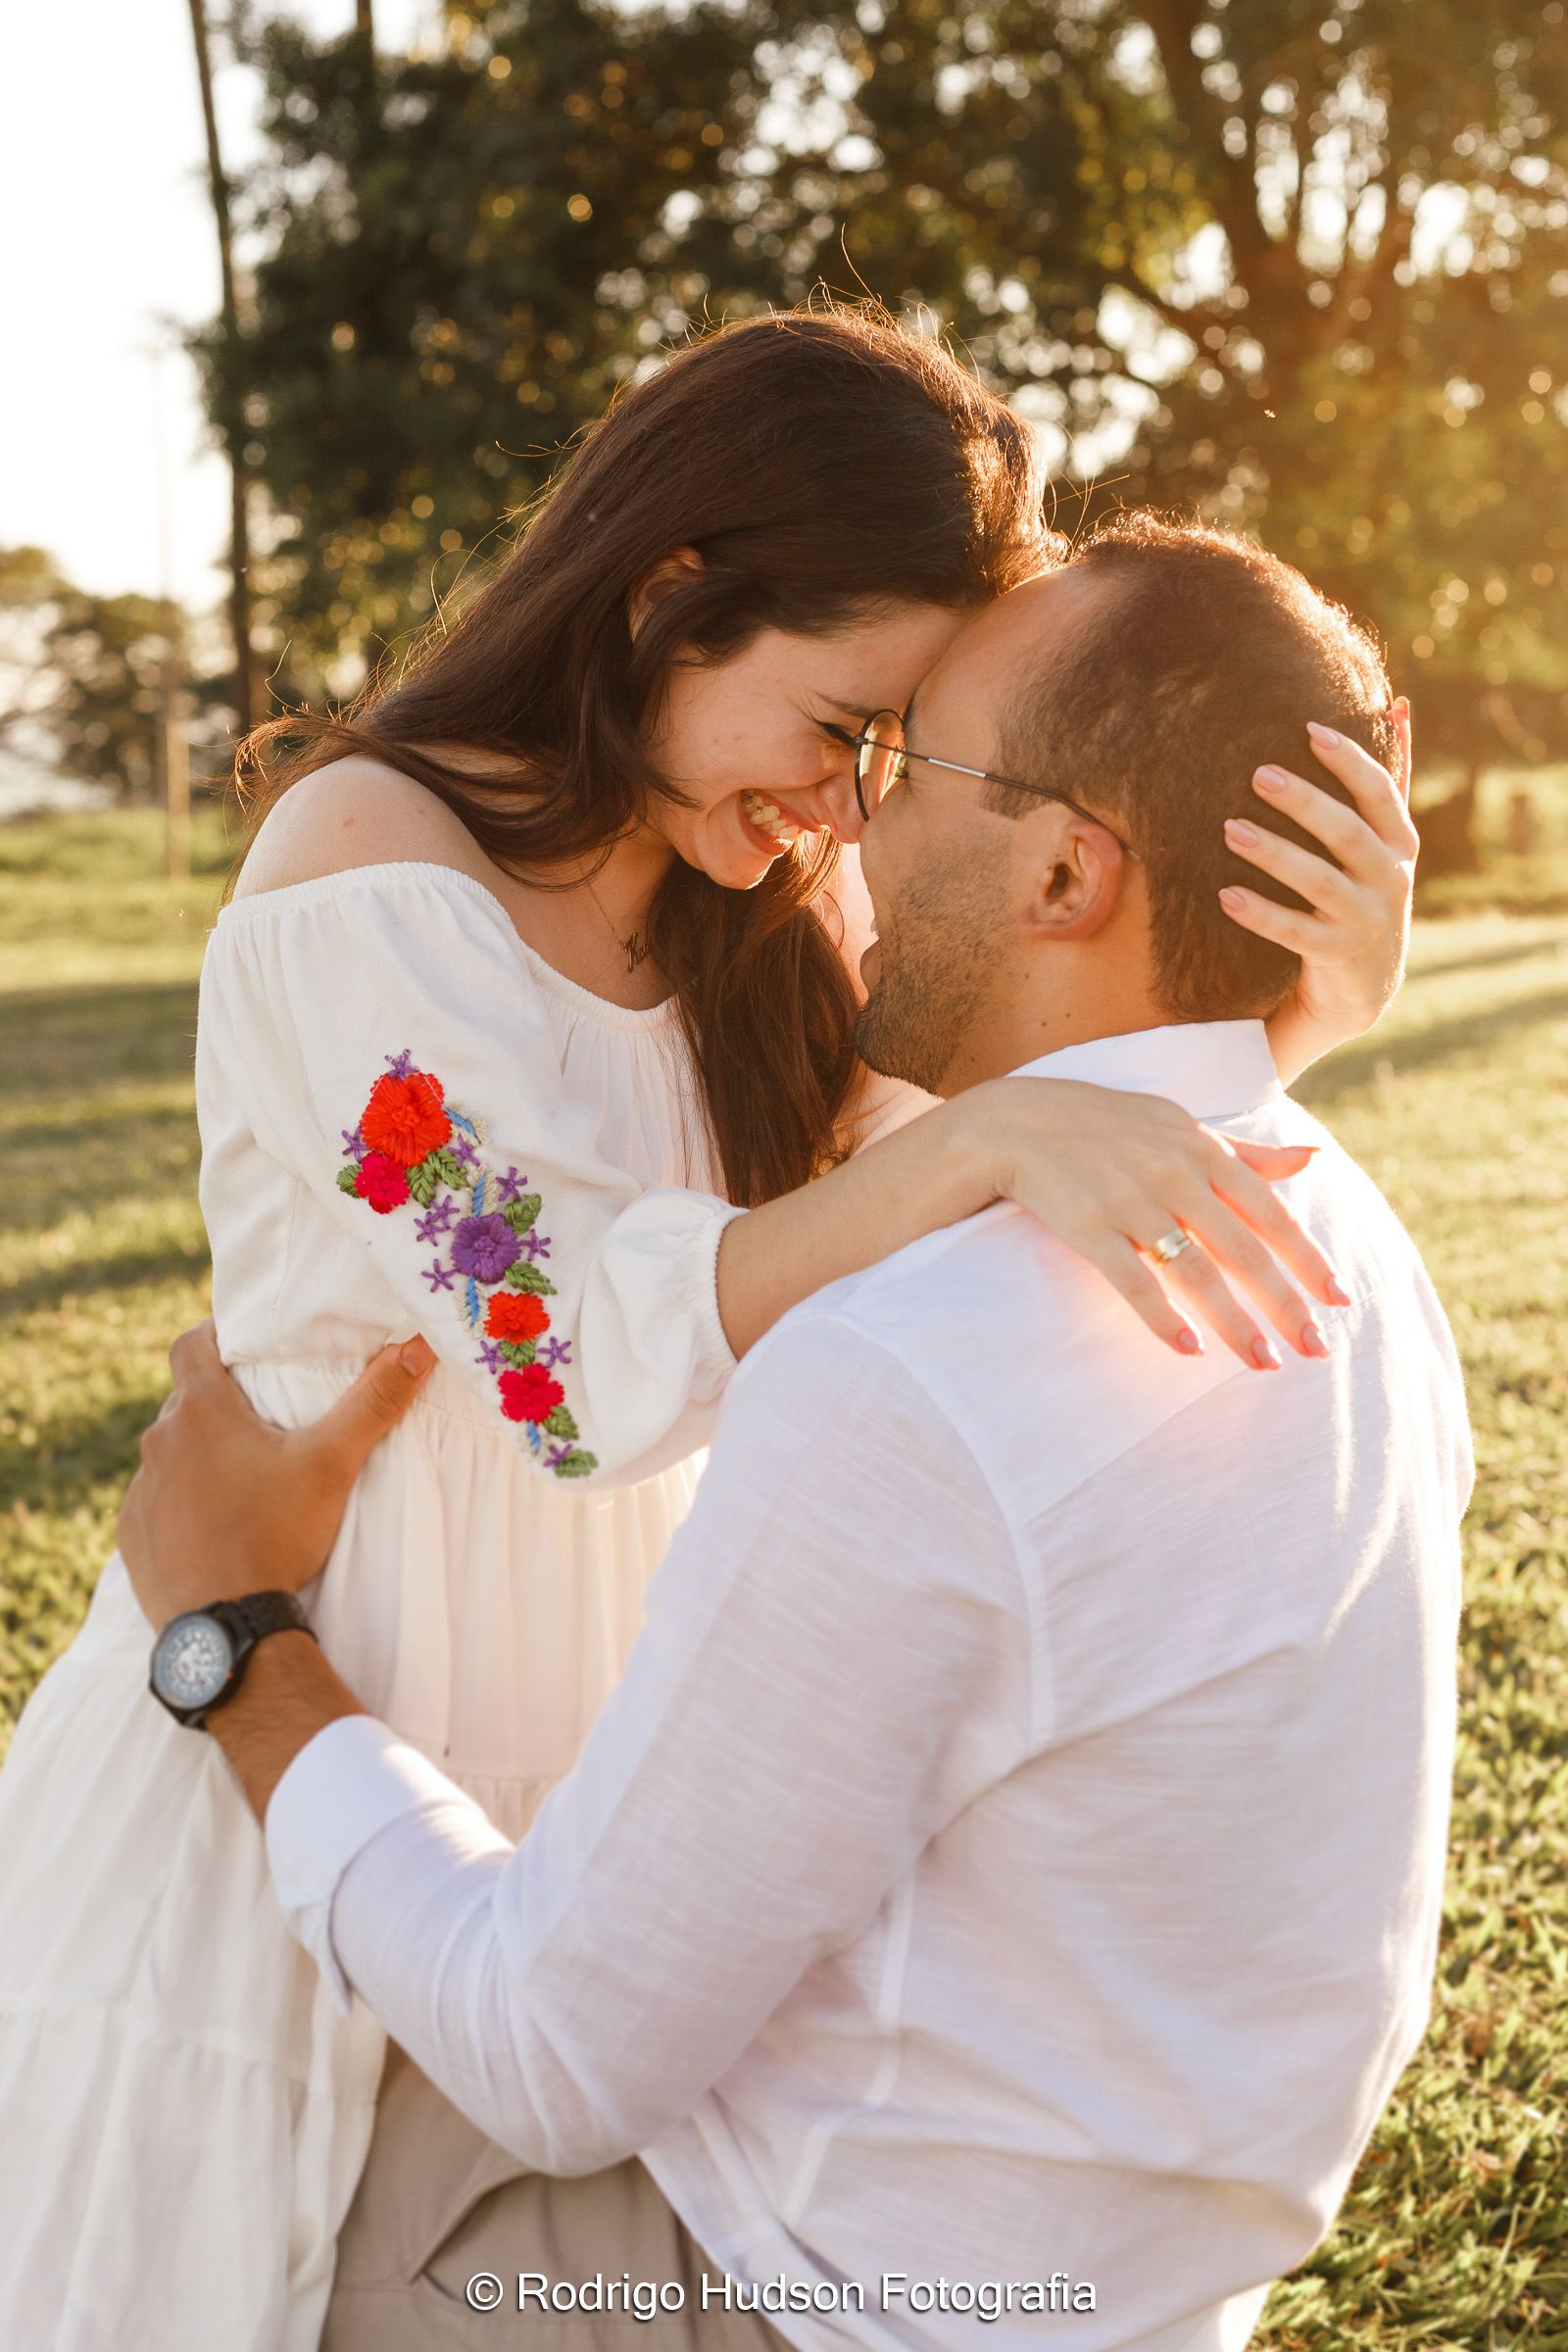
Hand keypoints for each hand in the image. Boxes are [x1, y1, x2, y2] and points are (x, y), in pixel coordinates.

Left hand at [119, 1323, 435, 1629]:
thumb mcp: (331, 1463)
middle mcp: (159, 1443)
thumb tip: (417, 1347)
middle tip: (264, 1422)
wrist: (224, 1628)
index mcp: (201, 1412)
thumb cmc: (276, 1536)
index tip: (242, 1344)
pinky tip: (215, 1528)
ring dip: (199, 1458)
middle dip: (220, 1405)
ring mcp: (140, 1492)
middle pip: (186, 1402)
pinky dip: (180, 1505)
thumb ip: (373, 1401)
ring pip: (170, 1455)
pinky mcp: (132, 1536)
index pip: (190, 1344)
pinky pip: (154, 1503)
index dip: (214, 1335)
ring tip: (244, 1482)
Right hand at [975, 1077, 1343, 1368]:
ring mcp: (1130, 1201)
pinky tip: (1189, 1350)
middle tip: (1313, 1349)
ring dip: (1232, 1322)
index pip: (1270, 1213)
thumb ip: (1247, 1153)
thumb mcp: (1183, 1127)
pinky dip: (1162, 1317)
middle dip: (1283, 1303)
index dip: (1307, 1259)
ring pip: (1194, 1272)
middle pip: (1242, 1250)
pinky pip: (1132, 1281)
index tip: (1340, 1300)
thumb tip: (1314, 1157)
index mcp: (1203, 1151)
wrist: (1018, 1122)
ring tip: (1262, 1362)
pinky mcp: (1088, 1226)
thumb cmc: (1110, 1126)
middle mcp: (1174, 1176)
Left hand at [1224, 701, 1417, 1069]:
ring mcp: (1365, 919)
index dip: (1348, 761)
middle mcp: (1389, 878)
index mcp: (1400, 843)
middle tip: (1257, 775)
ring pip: (1319, 881)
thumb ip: (1388, 780)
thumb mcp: (1385, 840)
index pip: (1379, 793)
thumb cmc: (1364, 892)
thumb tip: (1398, 705)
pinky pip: (1295, 932)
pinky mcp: (1337, 955)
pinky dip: (1262, 913)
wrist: (1365, 987)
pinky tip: (1226, 895)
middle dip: (1304, 801)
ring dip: (1275, 853)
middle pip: (1347, 832)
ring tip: (1230, 829)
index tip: (1309, 731)